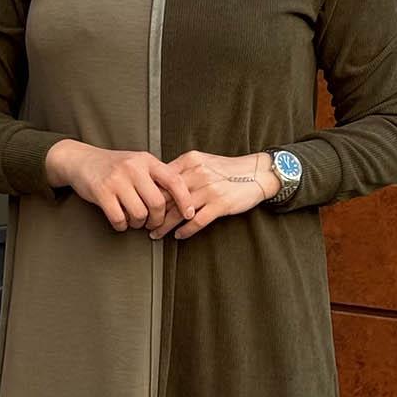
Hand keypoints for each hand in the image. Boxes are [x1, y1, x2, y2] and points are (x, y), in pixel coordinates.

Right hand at [45, 140, 197, 232]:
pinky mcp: (101, 192)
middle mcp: (133, 167)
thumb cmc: (114, 166)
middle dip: (157, 219)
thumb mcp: (137, 163)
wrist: (80, 160)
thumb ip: (156, 177)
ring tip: (134, 221)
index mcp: (146, 160)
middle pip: (157, 203)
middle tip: (152, 224)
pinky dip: (122, 225)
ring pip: (139, 214)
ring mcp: (116, 179)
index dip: (185, 200)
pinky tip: (121, 222)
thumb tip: (180, 200)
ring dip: (138, 223)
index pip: (174, 180)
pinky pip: (119, 218)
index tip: (189, 214)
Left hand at [148, 150, 279, 240]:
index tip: (140, 205)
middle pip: (166, 197)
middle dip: (152, 213)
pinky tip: (179, 236)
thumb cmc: (228, 170)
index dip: (148, 194)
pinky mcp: (220, 204)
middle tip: (143, 223)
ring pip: (178, 212)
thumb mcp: (203, 161)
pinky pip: (196, 222)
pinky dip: (185, 231)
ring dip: (164, 226)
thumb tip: (159, 183)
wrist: (257, 173)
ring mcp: (208, 190)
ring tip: (156, 234)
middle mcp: (197, 174)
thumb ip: (183, 169)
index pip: (161, 179)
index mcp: (190, 162)